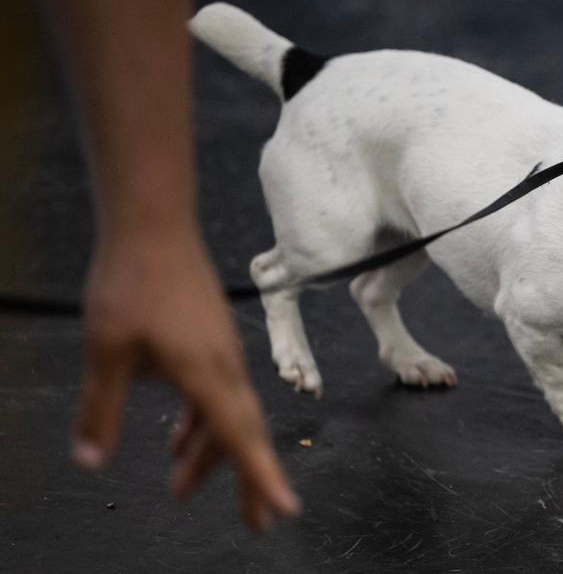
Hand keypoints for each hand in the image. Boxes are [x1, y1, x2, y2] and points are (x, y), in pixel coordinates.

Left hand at [73, 224, 299, 529]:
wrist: (154, 226)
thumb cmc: (133, 283)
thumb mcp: (107, 351)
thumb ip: (103, 409)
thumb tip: (92, 461)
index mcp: (206, 373)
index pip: (241, 436)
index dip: (262, 477)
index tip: (284, 510)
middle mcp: (224, 366)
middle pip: (242, 432)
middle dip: (248, 478)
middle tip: (256, 523)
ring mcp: (220, 351)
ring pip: (226, 413)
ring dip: (210, 451)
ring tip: (180, 484)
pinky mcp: (209, 339)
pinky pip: (214, 392)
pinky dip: (200, 420)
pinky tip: (177, 433)